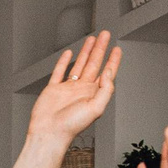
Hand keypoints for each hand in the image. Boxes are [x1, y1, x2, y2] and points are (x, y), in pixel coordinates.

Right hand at [25, 32, 122, 146]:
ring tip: (92, 39)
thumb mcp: (96, 108)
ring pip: (79, 64)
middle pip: (94, 64)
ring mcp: (68, 88)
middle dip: (101, 49)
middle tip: (105, 35)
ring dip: (86, 51)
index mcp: (94, 94)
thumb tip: (108, 71)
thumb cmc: (72, 125)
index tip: (117, 48)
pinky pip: (59, 71)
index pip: (106, 73)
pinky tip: (69, 53)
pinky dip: (63, 61)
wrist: (49, 132)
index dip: (113, 60)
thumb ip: (105, 89)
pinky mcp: (53, 89)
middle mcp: (82, 90)